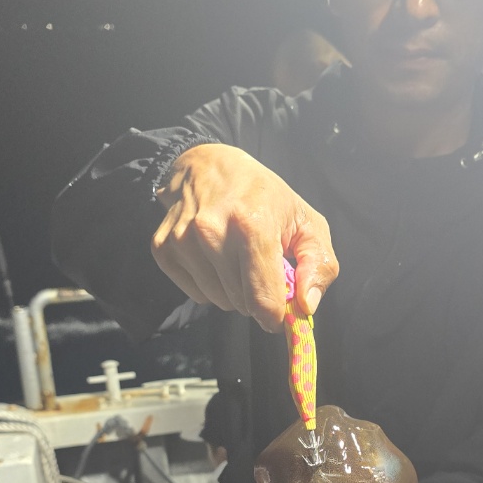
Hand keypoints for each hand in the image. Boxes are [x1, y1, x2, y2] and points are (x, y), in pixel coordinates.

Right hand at [152, 144, 338, 332]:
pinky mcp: (163, 248)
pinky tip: (215, 257)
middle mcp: (211, 232)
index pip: (263, 300)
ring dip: (234, 291)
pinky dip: (211, 285)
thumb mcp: (307, 222)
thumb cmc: (265, 197)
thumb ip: (318, 266)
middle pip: (242, 304)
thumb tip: (306, 306)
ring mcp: (183, 240)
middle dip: (257, 296)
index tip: (283, 312)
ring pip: (219, 301)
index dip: (277, 316)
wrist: (208, 166)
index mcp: (252, 225)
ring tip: (237, 257)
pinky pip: (197, 295)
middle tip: (261, 267)